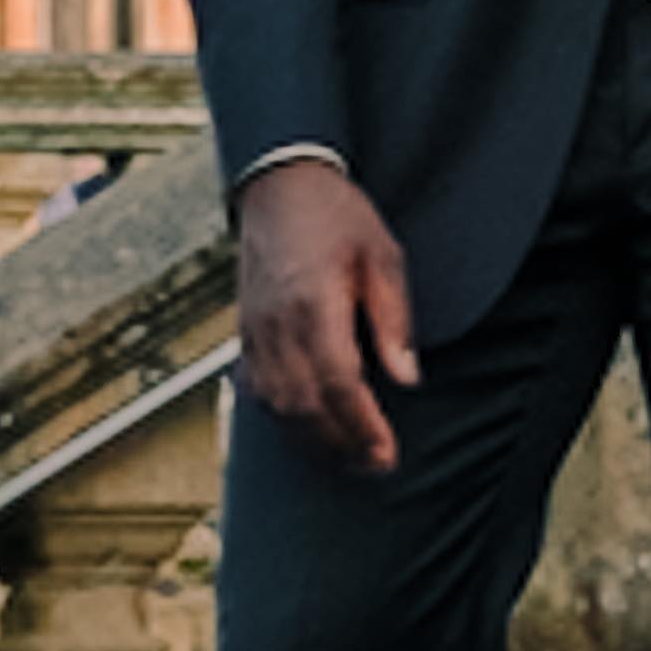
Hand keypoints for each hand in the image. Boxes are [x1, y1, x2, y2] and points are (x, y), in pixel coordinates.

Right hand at [236, 163, 418, 473]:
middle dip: (341, 444)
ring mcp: (254, 331)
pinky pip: (257, 390)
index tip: (386, 454)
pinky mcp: (244, 333)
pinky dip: (282, 418)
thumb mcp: (383, 254)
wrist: (280, 185)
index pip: (339, 383)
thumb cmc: (337, 216)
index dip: (362, 426)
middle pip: (305, 406)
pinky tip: (307, 430)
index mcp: (315, 304)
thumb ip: (395, 319)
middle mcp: (277, 325)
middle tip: (376, 465)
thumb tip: (407, 377)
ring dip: (312, 440)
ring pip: (277, 406)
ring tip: (348, 457)